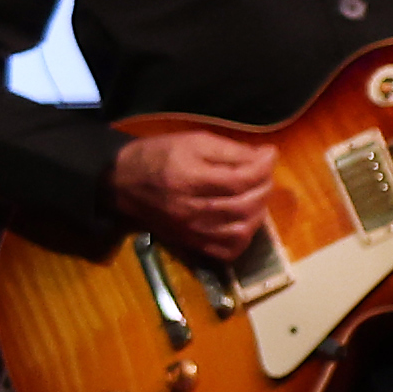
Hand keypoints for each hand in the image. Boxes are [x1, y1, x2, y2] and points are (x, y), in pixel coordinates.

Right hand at [109, 124, 276, 263]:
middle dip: (264, 186)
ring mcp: (193, 230)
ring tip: (256, 195)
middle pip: (245, 205)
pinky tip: (243, 220)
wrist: (123, 183)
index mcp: (191, 178)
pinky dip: (244, 238)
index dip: (263, 166)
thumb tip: (266, 156)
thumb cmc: (158, 156)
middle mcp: (193, 209)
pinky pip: (227, 250)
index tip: (269, 154)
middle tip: (263, 174)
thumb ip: (230, 150)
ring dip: (258, 211)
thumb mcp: (193, 141)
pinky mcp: (192, 243)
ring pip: (242, 229)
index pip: (241, 179)